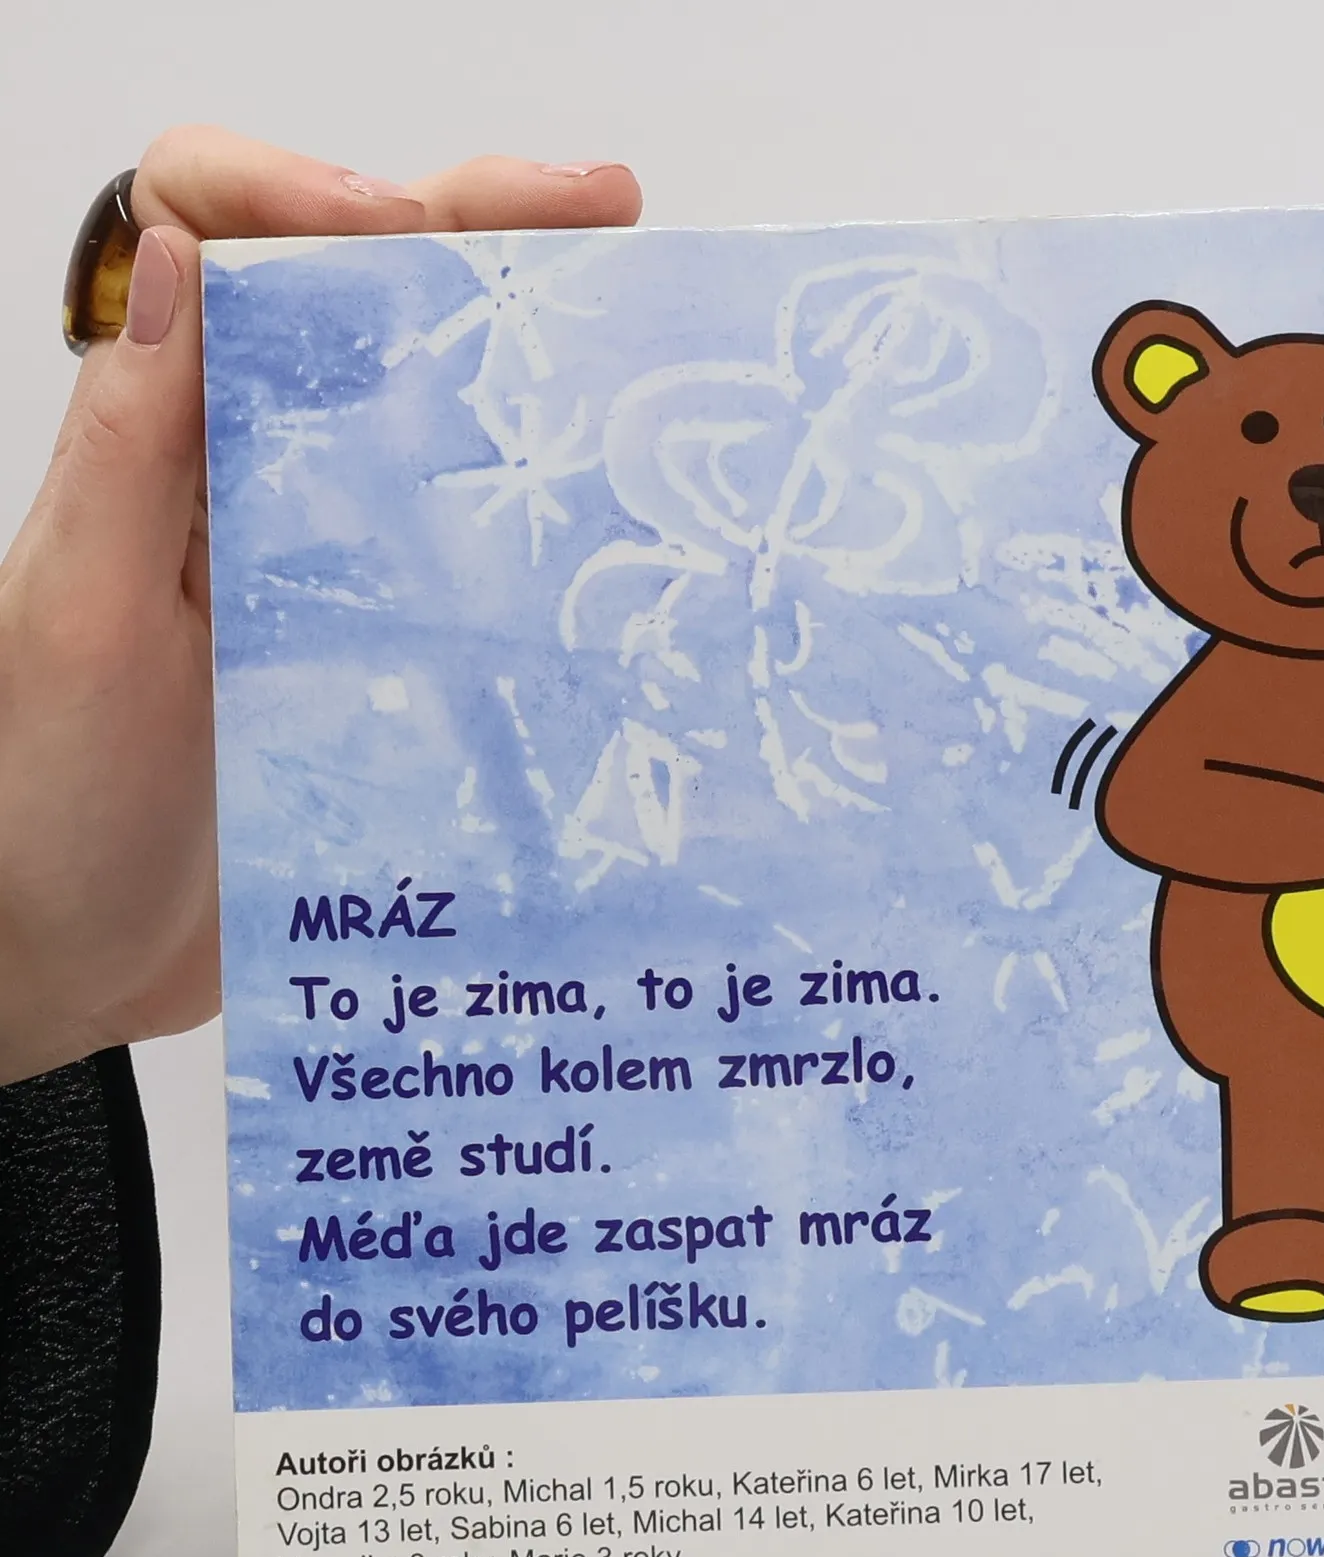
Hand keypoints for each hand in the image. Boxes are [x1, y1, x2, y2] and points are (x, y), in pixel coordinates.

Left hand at [0, 127, 639, 1083]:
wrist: (67, 962)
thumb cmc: (45, 802)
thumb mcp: (82, 617)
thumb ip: (133, 448)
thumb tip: (197, 258)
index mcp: (162, 445)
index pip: (214, 237)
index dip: (306, 197)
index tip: (410, 228)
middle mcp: (250, 485)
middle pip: (360, 309)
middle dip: (479, 231)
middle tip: (605, 211)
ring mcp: (322, 572)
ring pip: (433, 424)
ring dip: (529, 359)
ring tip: (634, 327)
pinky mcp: (374, 660)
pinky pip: (462, 564)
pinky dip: (541, 522)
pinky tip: (615, 524)